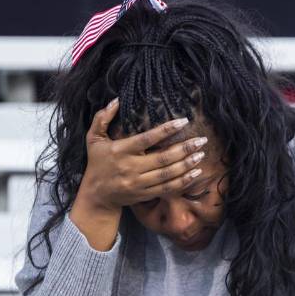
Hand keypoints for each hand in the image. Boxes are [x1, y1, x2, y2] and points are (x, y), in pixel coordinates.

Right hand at [77, 98, 208, 211]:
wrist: (96, 195)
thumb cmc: (97, 163)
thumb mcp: (93, 139)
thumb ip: (102, 118)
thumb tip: (116, 100)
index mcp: (120, 150)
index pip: (147, 139)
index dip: (166, 130)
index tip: (183, 122)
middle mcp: (130, 167)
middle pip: (162, 158)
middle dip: (184, 149)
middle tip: (201, 140)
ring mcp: (138, 183)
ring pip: (167, 174)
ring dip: (187, 165)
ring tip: (201, 155)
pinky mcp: (144, 195)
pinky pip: (167, 189)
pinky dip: (183, 181)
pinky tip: (195, 173)